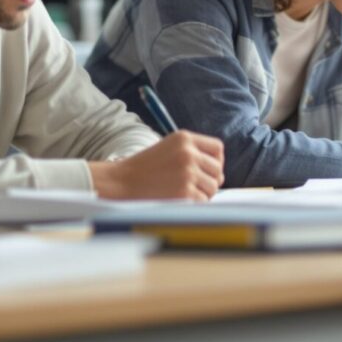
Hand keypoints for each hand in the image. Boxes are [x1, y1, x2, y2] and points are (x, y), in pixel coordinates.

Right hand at [90, 131, 224, 199]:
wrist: (121, 182)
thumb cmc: (145, 168)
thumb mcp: (169, 148)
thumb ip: (193, 153)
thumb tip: (220, 175)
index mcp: (184, 138)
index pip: (217, 148)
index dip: (216, 161)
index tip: (207, 170)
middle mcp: (188, 153)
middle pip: (217, 169)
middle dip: (210, 180)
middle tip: (196, 186)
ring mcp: (187, 172)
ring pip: (213, 186)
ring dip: (204, 193)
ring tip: (186, 193)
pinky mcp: (184, 192)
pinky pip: (203, 200)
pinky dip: (195, 203)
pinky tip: (181, 200)